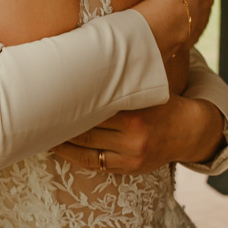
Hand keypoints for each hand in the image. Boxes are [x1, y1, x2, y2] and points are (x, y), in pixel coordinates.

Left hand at [51, 97, 222, 173]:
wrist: (189, 131)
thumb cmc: (161, 103)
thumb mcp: (147, 87)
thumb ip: (123, 80)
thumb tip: (88, 60)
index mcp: (136, 112)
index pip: (96, 107)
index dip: (71, 103)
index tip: (50, 96)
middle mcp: (133, 136)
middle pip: (87, 129)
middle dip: (62, 122)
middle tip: (39, 112)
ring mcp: (130, 155)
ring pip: (87, 148)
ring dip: (62, 141)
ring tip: (42, 131)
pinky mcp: (128, 168)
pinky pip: (94, 163)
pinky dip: (73, 156)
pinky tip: (59, 148)